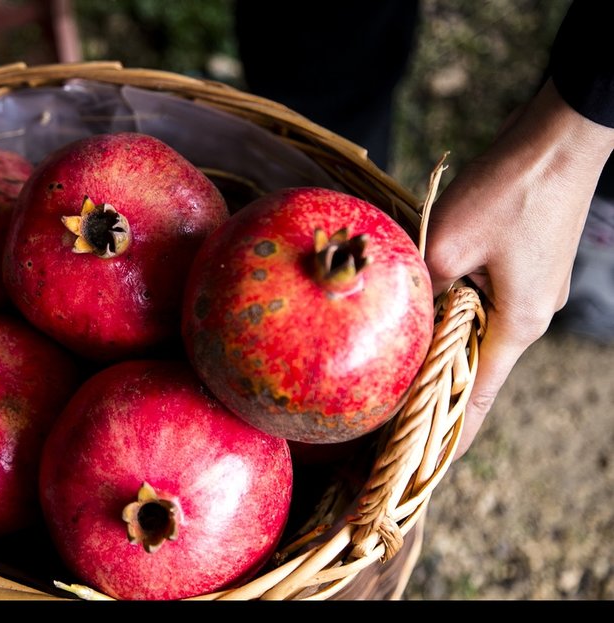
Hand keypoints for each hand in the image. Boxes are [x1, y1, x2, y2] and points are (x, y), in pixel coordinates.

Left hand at [425, 78, 613, 458]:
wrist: (559, 139)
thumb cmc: (507, 191)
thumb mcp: (447, 245)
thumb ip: (423, 292)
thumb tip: (403, 315)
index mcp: (517, 324)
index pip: (478, 398)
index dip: (450, 434)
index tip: (426, 465)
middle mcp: (529, 316)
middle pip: (477, 368)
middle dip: (438, 393)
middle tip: (394, 415)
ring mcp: (532, 292)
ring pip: (478, 334)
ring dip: (444, 351)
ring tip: (403, 368)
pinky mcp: (525, 268)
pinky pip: (484, 304)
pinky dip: (455, 316)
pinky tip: (428, 312)